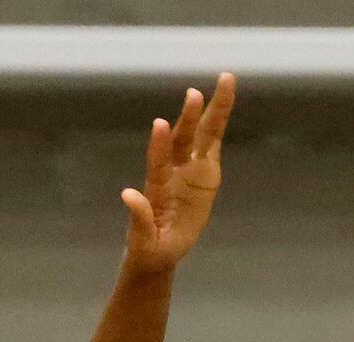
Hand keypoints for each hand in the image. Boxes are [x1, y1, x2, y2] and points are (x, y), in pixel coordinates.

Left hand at [123, 73, 236, 274]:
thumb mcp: (143, 240)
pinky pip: (214, 141)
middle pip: (182, 140)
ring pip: (201, 134)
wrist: (162, 247)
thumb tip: (127, 194)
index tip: (160, 125)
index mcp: (156, 187)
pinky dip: (219, 120)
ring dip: (210, 110)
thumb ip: (138, 218)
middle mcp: (173, 169)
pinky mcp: (206, 170)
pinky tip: (225, 96)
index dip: (158, 146)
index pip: (157, 163)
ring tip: (224, 81)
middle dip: (188, 118)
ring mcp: (190, 167)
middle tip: (193, 95)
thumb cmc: (149, 246)